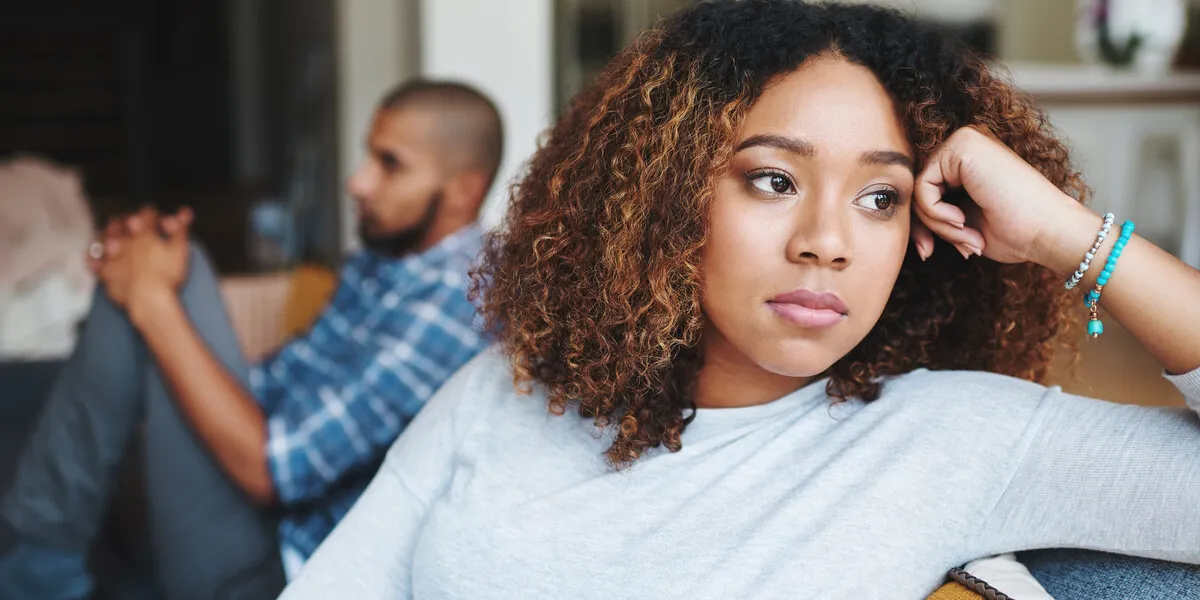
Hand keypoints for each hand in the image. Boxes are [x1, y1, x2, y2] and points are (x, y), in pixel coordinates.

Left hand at [88, 206, 192, 273]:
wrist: (150, 300)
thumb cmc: (167, 275)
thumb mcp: (180, 249)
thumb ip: (181, 229)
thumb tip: (184, 212)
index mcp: (144, 233)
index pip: (146, 215)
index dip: (151, 213)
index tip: (153, 214)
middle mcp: (125, 241)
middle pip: (120, 223)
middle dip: (124, 220)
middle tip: (130, 221)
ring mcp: (113, 257)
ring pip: (103, 238)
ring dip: (106, 234)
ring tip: (110, 235)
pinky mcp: (105, 273)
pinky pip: (93, 262)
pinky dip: (94, 258)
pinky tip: (97, 258)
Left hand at [910, 126, 1085, 266]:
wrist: (1049, 232)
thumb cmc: (1017, 232)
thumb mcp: (963, 226)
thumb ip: (936, 216)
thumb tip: (909, 230)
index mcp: (968, 161)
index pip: (924, 191)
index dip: (921, 225)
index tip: (928, 252)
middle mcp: (965, 144)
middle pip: (917, 188)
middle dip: (924, 226)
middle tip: (941, 251)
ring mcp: (964, 141)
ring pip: (918, 189)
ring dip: (936, 225)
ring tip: (967, 238)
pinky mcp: (961, 146)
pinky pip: (923, 187)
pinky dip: (936, 214)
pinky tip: (963, 222)